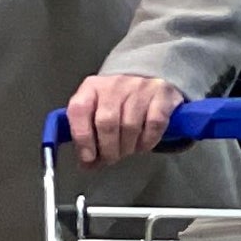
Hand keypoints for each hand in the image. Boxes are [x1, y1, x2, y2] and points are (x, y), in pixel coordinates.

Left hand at [63, 70, 182, 168]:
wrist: (146, 75)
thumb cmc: (115, 101)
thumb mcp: (94, 110)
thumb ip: (88, 135)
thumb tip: (87, 165)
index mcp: (90, 88)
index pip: (79, 111)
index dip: (82, 138)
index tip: (87, 158)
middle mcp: (114, 85)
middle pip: (106, 122)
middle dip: (108, 148)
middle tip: (110, 158)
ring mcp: (139, 87)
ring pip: (130, 126)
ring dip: (127, 147)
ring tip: (126, 150)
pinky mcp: (162, 94)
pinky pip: (154, 124)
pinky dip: (147, 141)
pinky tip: (142, 144)